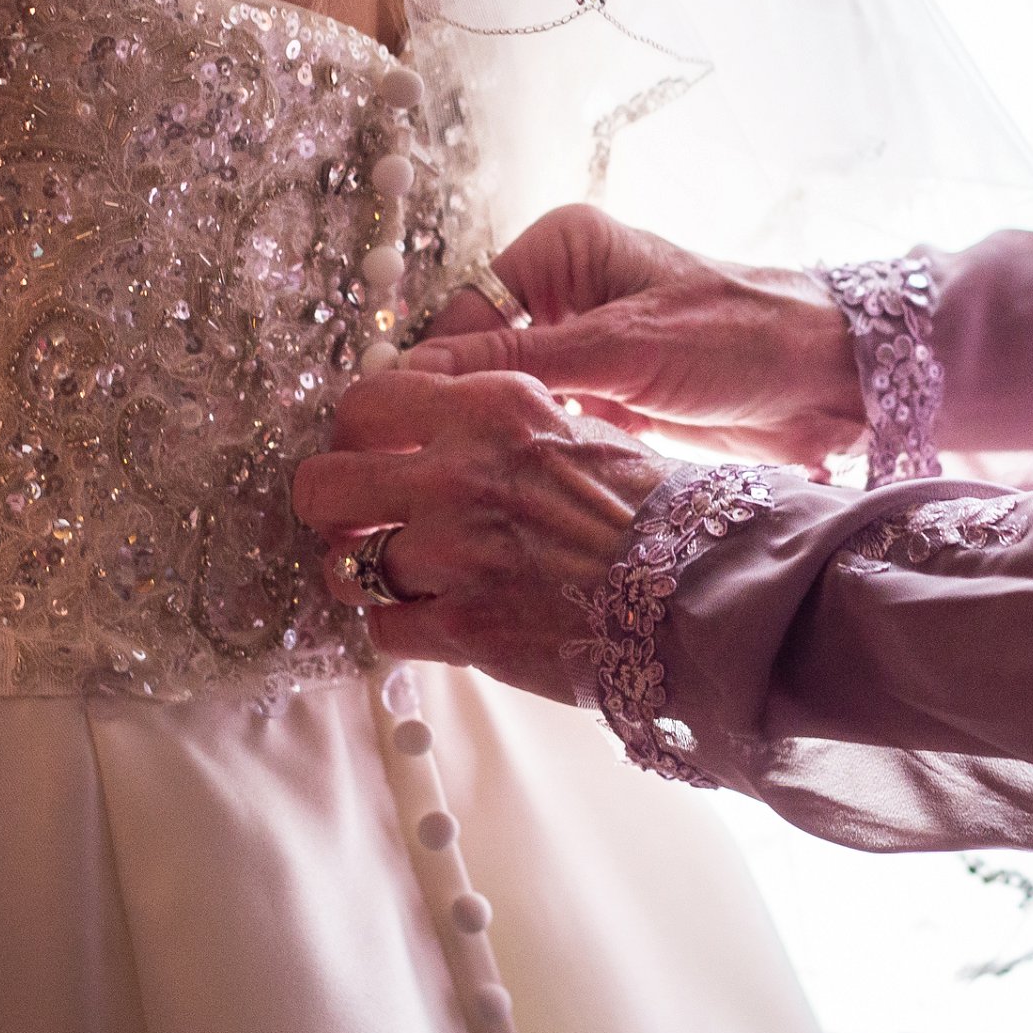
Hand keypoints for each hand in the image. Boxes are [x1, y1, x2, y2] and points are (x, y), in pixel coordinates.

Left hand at [293, 370, 673, 703]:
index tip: (364, 455)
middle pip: (322, 485)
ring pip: (342, 567)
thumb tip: (433, 426)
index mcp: (491, 406)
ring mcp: (456, 554)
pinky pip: (383, 630)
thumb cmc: (656, 512)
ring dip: (360, 577)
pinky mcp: (466, 630)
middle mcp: (461, 472)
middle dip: (329, 509)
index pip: (365, 401)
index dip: (352, 435)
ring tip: (391, 580)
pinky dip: (402, 630)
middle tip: (353, 523)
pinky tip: (435, 621)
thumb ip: (500, 425)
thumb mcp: (579, 429)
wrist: (709, 591)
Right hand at [407, 205, 866, 468]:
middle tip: (409, 476)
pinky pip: (542, 430)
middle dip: (451, 413)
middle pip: (476, 359)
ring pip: (505, 400)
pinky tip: (497, 497)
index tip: (388, 431)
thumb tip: (413, 377)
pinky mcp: (605, 402)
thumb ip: (519, 361)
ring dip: (485, 442)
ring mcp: (583, 351)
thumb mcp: (621, 346)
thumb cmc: (739, 335)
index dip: (427, 372)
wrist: (828, 381)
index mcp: (559, 250)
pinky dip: (524, 460)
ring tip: (442, 494)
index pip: (462, 312)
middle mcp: (563, 294)